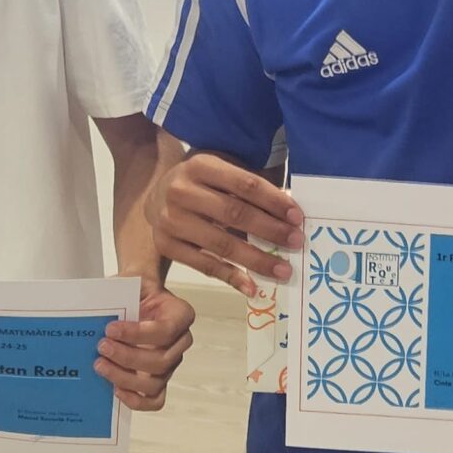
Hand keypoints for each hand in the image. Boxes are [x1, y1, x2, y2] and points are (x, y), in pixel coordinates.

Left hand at [97, 272, 197, 410]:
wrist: (136, 297)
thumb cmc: (133, 290)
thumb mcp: (127, 282)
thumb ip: (116, 292)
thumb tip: (93, 307)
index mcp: (180, 314)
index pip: (165, 331)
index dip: (137, 334)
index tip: (110, 329)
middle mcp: (181, 341)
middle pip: (161, 360)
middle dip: (128, 357)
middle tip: (101, 347)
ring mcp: (171, 363)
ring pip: (155, 382)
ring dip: (125, 377)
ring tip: (100, 366)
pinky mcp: (158, 380)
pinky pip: (155, 400)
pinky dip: (136, 400)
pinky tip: (115, 390)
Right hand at [147, 151, 302, 297]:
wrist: (155, 195)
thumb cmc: (200, 183)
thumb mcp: (220, 172)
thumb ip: (249, 189)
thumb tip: (290, 215)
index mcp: (200, 166)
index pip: (245, 185)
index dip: (273, 201)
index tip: (297, 217)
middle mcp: (181, 191)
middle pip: (234, 214)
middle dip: (270, 230)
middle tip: (296, 242)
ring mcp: (170, 220)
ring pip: (221, 243)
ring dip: (256, 259)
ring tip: (283, 269)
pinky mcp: (166, 245)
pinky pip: (204, 265)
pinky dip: (231, 277)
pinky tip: (252, 286)